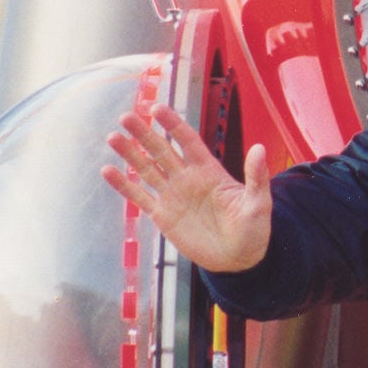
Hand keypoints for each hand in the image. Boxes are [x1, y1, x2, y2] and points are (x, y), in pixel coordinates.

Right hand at [101, 103, 271, 273]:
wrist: (239, 258)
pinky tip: (107, 170)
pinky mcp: (163, 215)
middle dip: (144, 134)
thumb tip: (260, 149)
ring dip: (130, 154)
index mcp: (209, 170)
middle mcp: (187, 178)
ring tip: (112, 137)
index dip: (173, 124)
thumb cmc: (253, 228)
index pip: (187, 141)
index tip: (157, 109)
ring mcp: (173, 195)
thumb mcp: (258, 202)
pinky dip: (124, 184)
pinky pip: (140, 197)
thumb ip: (256, 176)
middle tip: (126, 116)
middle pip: (162, 150)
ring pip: (147, 169)